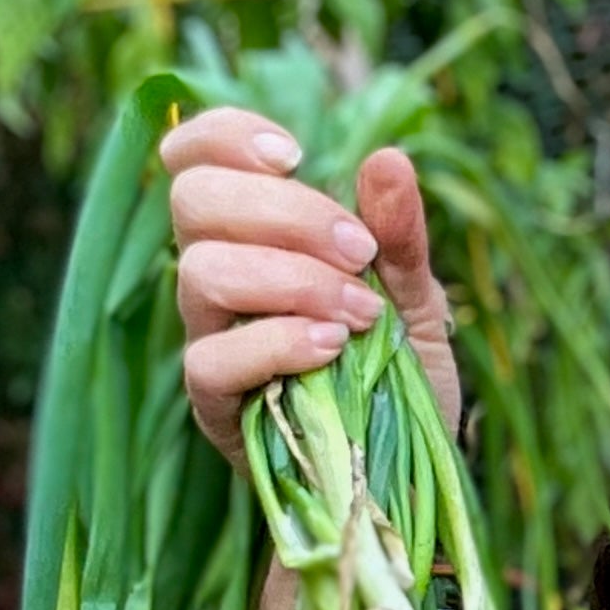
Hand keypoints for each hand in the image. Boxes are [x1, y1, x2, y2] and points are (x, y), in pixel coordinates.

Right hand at [163, 107, 458, 467]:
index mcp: (252, 235)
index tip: (295, 153)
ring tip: (360, 312)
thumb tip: (388, 160)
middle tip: (359, 251)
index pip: (191, 158)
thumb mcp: (418, 299)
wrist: (405, 474)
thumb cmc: (400, 377)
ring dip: (290, 278)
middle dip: (284, 211)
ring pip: (199, 273)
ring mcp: (208, 341)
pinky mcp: (213, 405)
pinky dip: (277, 343)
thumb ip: (400, 235)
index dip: (225, 135)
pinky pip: (213, 359)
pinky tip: (332, 348)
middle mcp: (216, 279)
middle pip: (193, 200)